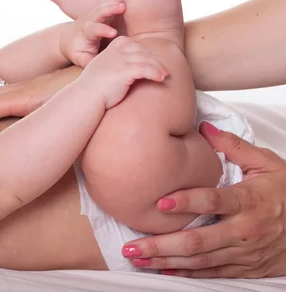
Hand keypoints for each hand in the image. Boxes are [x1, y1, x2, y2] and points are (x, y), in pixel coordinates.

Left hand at [60, 0, 124, 67]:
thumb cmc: (78, 51)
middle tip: (122, 6)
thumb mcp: (81, 58)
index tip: (113, 33)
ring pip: (107, 2)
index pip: (93, 29)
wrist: (70, 38)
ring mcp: (97, 12)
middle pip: (99, 11)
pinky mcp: (104, 8)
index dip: (102, 30)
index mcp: (86, 33)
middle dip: (109, 8)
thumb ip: (89, 62)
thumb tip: (98, 68)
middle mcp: (91, 19)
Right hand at [81, 36, 167, 108]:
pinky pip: (145, 69)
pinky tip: (160, 79)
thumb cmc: (94, 87)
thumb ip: (114, 64)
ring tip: (164, 75)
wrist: (85, 96)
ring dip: (158, 67)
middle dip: (154, 60)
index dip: (144, 52)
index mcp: (111, 49)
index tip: (151, 61)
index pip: (133, 44)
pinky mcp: (124, 71)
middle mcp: (116, 52)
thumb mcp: (103, 69)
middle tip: (163, 70)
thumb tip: (128, 70)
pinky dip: (155, 73)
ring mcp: (120, 60)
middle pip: (142, 51)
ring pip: (146, 59)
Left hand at [123, 121, 285, 277]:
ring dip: (165, 261)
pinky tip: (161, 270)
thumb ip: (235, 147)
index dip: (186, 203)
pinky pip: (211, 273)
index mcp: (249, 201)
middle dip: (162, 244)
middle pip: (198, 241)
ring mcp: (243, 253)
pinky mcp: (244, 268)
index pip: (213, 202)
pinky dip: (185, 273)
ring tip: (137, 257)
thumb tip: (204, 128)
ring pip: (199, 261)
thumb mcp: (268, 164)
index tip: (160, 202)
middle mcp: (244, 230)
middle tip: (132, 245)